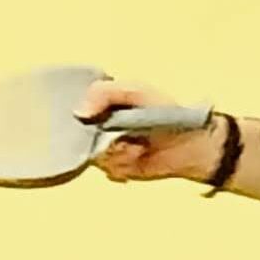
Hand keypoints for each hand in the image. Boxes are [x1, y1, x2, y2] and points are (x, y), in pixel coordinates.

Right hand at [74, 79, 222, 183]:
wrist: (191, 142)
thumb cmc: (165, 111)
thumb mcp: (135, 91)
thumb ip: (104, 92)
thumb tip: (78, 113)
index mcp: (100, 104)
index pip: (68, 109)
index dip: (69, 114)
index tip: (84, 116)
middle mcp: (98, 127)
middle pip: (73, 136)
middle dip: (90, 137)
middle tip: (115, 135)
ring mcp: (105, 148)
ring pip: (90, 154)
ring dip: (113, 151)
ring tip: (136, 145)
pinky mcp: (116, 167)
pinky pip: (107, 168)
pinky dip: (121, 164)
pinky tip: (137, 156)